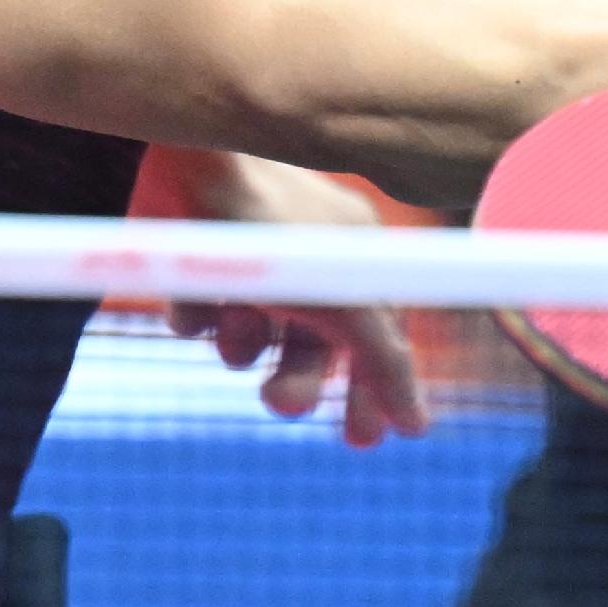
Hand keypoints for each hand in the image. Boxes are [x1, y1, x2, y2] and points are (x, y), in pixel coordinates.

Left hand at [138, 151, 430, 446]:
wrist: (190, 167)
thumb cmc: (277, 229)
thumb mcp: (344, 303)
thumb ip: (383, 362)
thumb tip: (417, 425)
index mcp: (354, 260)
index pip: (375, 338)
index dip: (372, 390)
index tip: (364, 439)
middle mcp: (306, 264)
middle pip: (308, 351)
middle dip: (295, 382)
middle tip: (276, 401)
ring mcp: (250, 263)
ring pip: (249, 342)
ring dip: (240, 342)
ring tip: (232, 321)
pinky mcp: (197, 266)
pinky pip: (200, 321)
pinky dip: (198, 317)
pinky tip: (195, 292)